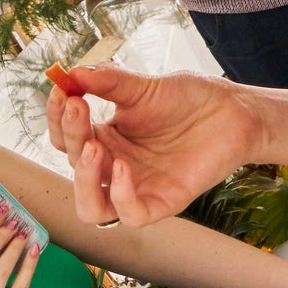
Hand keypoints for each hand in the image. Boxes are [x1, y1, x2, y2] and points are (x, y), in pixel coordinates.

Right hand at [46, 66, 259, 227]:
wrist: (231, 111)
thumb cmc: (188, 99)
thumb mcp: (143, 86)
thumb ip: (109, 81)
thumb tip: (73, 72)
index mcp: (105, 138)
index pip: (64, 138)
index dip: (56, 118)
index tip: (60, 91)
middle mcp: (113, 166)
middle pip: (73, 165)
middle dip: (70, 136)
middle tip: (78, 107)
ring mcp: (136, 187)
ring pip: (91, 207)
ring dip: (82, 180)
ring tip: (91, 147)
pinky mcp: (161, 202)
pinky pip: (130, 215)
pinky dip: (120, 195)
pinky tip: (121, 167)